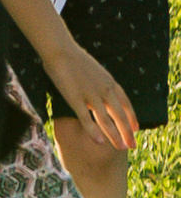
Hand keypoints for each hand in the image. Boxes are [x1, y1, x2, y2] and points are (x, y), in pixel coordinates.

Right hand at [43, 35, 137, 154]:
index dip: (132, 118)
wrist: (60, 50)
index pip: (126, 103)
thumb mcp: (94, 69)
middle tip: (132, 145)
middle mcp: (104, 90)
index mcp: (110, 82)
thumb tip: (99, 90)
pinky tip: (100, 142)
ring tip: (121, 147)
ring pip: (106, 120)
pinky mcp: (76, 99)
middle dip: (127, 132)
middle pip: (120, 115)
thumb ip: (99, 82)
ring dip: (115, 136)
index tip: (136, 129)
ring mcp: (91, 95)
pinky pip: (87, 119)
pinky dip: (94, 132)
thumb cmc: (73, 57)